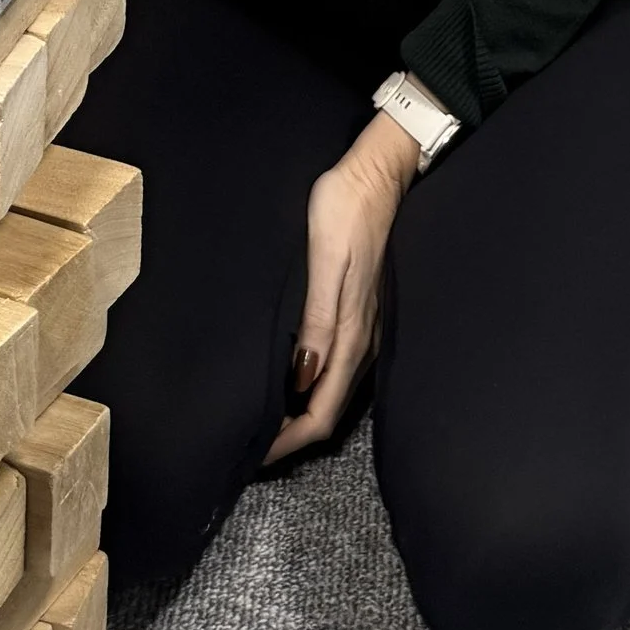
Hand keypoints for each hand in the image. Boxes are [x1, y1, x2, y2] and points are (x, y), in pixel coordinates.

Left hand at [267, 111, 422, 462]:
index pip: (323, 410)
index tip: (256, 456)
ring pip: (334, 389)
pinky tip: (291, 377)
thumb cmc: (344, 211)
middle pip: (330, 408)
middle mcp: (364, 340)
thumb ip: (318, 322)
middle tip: (252, 446)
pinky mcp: (361, 312)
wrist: (377, 174)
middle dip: (294, 435)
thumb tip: (303, 380)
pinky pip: (338, 366)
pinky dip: (313, 386)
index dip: (290, 440)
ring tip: (265, 419)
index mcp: (353, 334)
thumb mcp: (325, 263)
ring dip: (303, 412)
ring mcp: (366, 327)